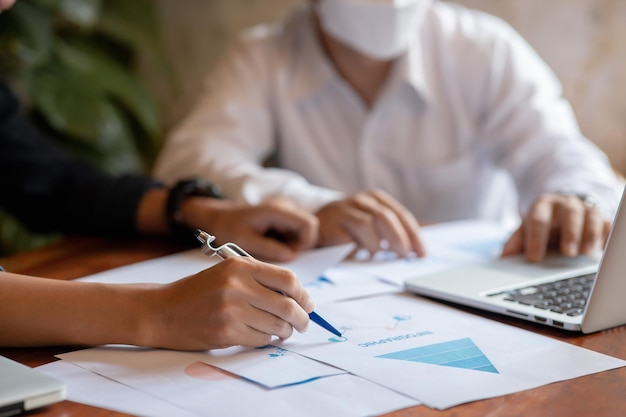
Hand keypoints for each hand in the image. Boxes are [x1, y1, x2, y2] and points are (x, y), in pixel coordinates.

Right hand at [144, 257, 314, 349]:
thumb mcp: (227, 273)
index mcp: (240, 266)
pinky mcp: (226, 332)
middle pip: (287, 305)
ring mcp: (232, 310)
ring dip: (284, 332)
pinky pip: (260, 340)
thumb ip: (259, 280)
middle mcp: (237, 286)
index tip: (308, 304)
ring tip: (282, 331)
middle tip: (304, 324)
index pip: (287, 279)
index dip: (303, 294)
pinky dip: (266, 340)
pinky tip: (260, 335)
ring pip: (276, 326)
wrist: (161, 310)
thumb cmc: (198, 292)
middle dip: (302, 319)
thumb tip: (297, 298)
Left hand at [182, 197, 318, 261]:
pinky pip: (294, 231)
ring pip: (303, 230)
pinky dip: (289, 242)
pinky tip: (272, 246)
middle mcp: (284, 206)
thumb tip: (291, 257)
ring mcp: (284, 210)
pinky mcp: (282, 217)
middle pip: (309, 227)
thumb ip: (269, 249)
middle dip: (300, 245)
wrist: (216, 217)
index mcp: (276, 210)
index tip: (291, 254)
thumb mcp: (244, 241)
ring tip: (273, 250)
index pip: (309, 225)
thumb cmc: (227, 227)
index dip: (305, 242)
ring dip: (294, 244)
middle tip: (281, 255)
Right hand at [315, 189, 425, 257]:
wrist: (313, 225)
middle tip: (405, 256)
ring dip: (377, 243)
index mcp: (374, 198)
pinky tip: (363, 254)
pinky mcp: (330, 222)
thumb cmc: (348, 228)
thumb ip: (393, 230)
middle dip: (399, 238)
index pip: (400, 215)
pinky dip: (360, 245)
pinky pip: (349, 234)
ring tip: (379, 255)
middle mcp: (360, 200)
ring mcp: (344, 209)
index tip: (421, 253)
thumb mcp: (372, 225)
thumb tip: (421, 243)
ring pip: (368, 223)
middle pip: (385, 216)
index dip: (413, 235)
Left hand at [501, 192, 610, 261]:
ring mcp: (585, 209)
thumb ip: (516, 241)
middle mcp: (565, 204)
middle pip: (569, 213)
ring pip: (591, 216)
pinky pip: (607, 223)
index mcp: (543, 205)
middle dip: (569, 232)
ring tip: (587, 253)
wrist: (560, 207)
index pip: (538, 220)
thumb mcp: (527, 228)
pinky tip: (604, 248)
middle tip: (567, 253)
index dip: (535, 239)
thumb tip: (503, 257)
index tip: (534, 258)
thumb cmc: (542, 222)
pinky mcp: (600, 217)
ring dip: (590, 234)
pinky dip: (607, 234)